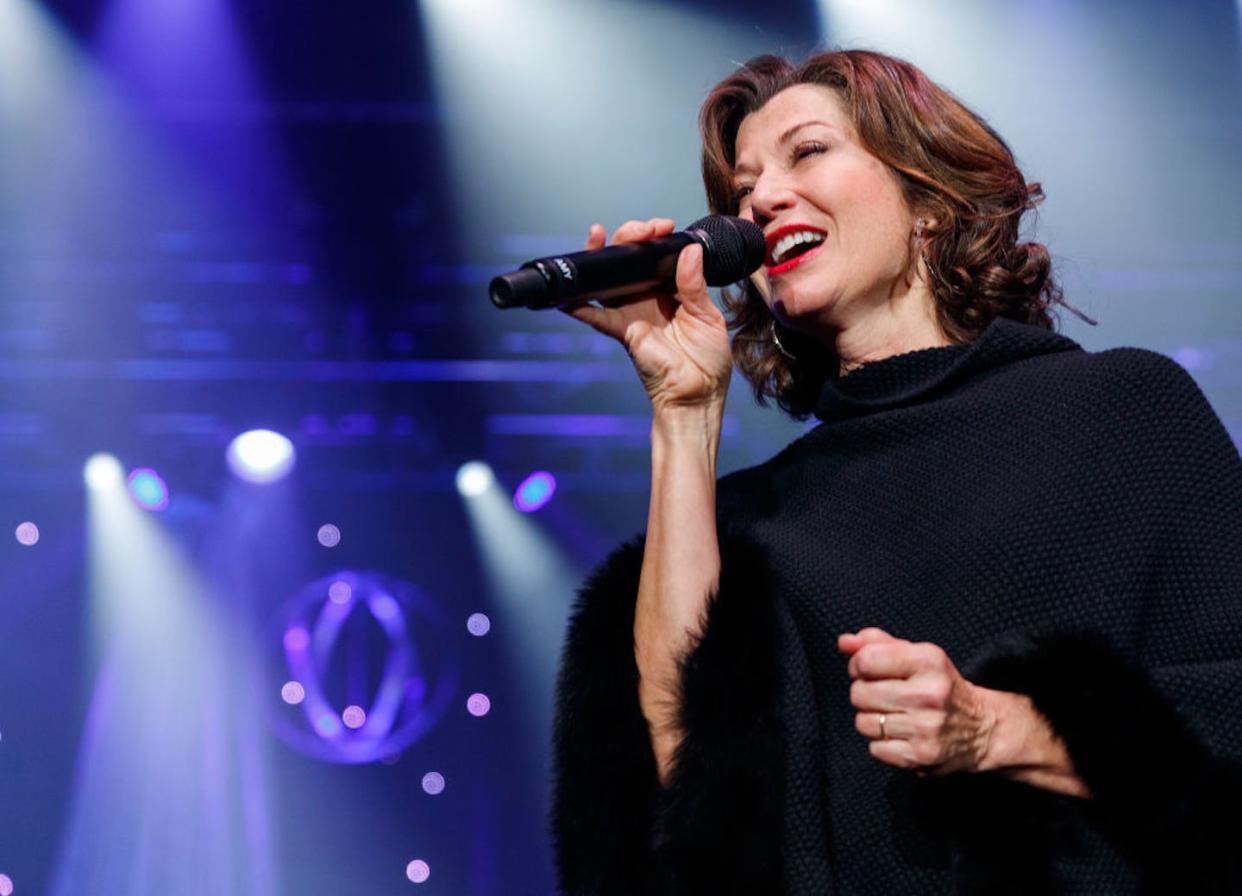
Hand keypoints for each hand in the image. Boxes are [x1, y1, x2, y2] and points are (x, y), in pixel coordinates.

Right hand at [563, 219, 732, 413]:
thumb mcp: (708, 317)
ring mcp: (632, 313)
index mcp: (672, 291)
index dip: (656, 237)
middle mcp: (649, 298)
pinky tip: (567, 293)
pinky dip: (578, 306)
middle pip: (629, 260)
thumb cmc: (707, 362)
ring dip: (602, 254)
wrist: (698, 395)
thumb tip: (689, 251)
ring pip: (609, 278)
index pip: (657, 256)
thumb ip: (695, 284)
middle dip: (631, 236)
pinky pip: (596, 316)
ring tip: (601, 235)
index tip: (664, 227)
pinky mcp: (622, 330)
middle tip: (644, 230)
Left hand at [838, 627, 996, 774]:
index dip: (858, 665)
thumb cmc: (940, 686)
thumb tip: (844, 642)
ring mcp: (926, 727)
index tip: (868, 670)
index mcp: (929, 661)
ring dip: (872, 720)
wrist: (984, 728)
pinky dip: (882, 744)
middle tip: (885, 695)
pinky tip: (902, 735)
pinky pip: (875, 749)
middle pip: (859, 693)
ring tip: (894, 715)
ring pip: (863, 723)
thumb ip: (878, 643)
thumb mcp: (918, 655)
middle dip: (864, 693)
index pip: (866, 660)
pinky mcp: (922, 756)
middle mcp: (929, 694)